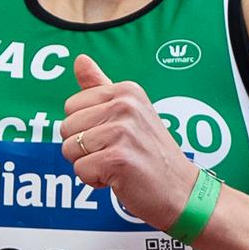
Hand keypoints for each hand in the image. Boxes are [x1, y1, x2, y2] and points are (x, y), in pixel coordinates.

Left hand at [60, 55, 196, 229]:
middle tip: (116, 153)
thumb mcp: (131, 112)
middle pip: (67, 128)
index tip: (114, 137)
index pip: (71, 106)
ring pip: (70, 150)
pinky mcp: (117, 159)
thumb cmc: (152, 153)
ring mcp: (122, 132)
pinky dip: (95, 181)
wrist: (181, 190)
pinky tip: (120, 178)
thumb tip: (79, 59)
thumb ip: (101, 86)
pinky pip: (80, 171)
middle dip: (83, 148)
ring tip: (118, 165)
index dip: (86, 128)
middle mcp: (125, 106)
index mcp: (126, 90)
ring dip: (89, 165)